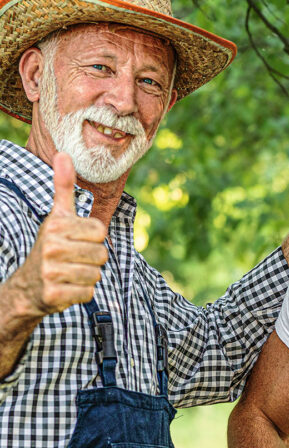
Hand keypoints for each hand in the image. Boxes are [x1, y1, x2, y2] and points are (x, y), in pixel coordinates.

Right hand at [15, 153, 107, 316]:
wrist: (28, 286)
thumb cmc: (51, 245)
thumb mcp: (57, 216)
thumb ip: (63, 186)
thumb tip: (63, 153)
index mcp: (56, 226)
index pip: (100, 232)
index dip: (93, 238)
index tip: (76, 240)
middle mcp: (51, 247)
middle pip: (102, 255)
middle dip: (92, 260)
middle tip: (73, 260)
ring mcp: (51, 272)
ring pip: (97, 274)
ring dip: (87, 277)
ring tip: (69, 273)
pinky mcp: (54, 294)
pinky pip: (88, 293)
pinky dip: (81, 293)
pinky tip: (66, 288)